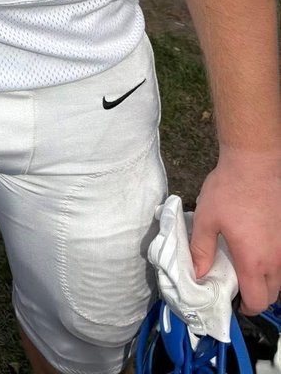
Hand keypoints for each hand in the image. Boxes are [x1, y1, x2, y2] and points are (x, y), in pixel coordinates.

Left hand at [189, 151, 280, 314]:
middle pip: (272, 294)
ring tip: (245, 266)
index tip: (234, 303)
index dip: (246, 308)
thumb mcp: (207, 219)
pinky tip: (256, 248)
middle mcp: (275, 258)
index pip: (258, 301)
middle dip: (257, 296)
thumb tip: (197, 273)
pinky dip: (272, 263)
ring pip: (280, 277)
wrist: (254, 163)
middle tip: (238, 286)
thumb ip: (201, 250)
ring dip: (266, 280)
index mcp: (254, 260)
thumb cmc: (229, 189)